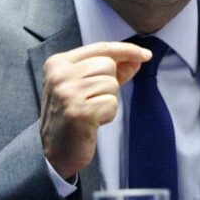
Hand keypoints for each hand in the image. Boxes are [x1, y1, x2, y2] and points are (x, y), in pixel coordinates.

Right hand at [40, 42, 151, 179]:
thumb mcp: (85, 87)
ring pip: (111, 84)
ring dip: (107, 100)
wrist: (55, 151)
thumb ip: (110, 71)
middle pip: (108, 65)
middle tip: (92, 100)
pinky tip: (92, 123)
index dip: (126, 50)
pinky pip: (111, 103)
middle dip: (109, 83)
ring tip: (90, 112)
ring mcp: (68, 92)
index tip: (145, 54)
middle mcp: (60, 74)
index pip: (100, 48)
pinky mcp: (79, 111)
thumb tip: (136, 59)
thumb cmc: (72, 116)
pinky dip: (107, 115)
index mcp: (58, 63)